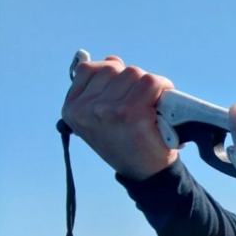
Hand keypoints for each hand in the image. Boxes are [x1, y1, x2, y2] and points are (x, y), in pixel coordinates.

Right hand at [61, 56, 177, 180]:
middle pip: (114, 68)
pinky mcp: (130, 113)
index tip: (123, 92)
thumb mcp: (101, 118)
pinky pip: (150, 82)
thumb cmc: (126, 143)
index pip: (89, 69)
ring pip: (133, 72)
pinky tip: (163, 100)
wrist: (146, 174)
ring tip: (150, 105)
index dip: (112, 76)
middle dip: (131, 80)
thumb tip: (112, 60)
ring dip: (147, 84)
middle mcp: (85, 109)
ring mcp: (107, 110)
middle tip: (141, 102)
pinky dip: (162, 86)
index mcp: (72, 109)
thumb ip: (99, 89)